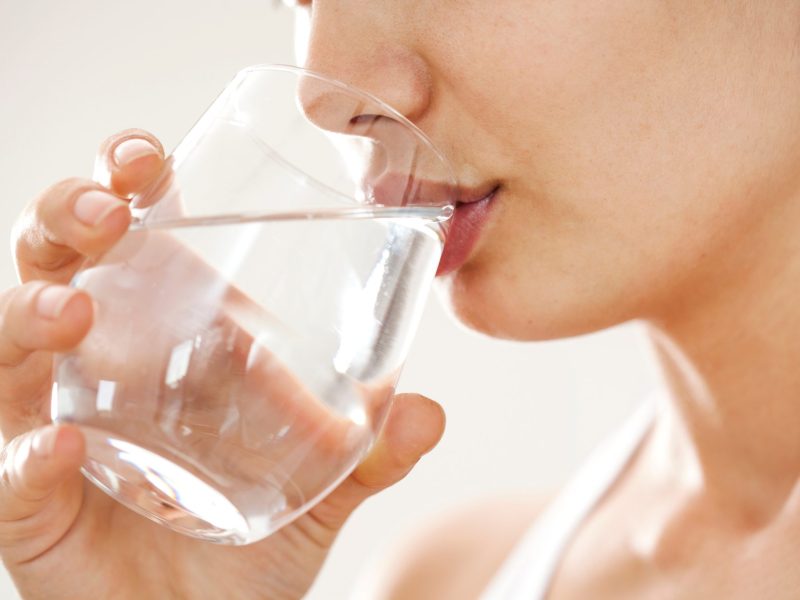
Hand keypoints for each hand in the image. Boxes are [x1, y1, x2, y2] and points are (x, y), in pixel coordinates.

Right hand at [0, 130, 444, 598]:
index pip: (129, 235)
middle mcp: (95, 365)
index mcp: (161, 334)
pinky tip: (63, 446)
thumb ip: (369, 450)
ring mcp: (51, 425)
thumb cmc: (248, 537)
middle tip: (108, 210)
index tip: (150, 156)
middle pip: (54, 262)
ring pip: (5, 348)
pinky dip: (27, 458)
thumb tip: (427, 413)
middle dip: (65, 218)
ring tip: (74, 311)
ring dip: (29, 314)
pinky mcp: (31, 503)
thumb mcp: (319, 482)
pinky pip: (10, 473)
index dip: (123, 182)